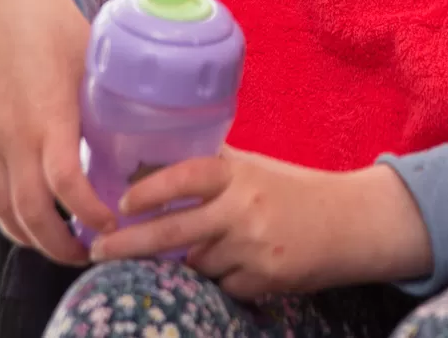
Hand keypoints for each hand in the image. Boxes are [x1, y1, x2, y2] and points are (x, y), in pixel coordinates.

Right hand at [0, 0, 116, 263]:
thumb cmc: (54, 22)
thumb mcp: (95, 54)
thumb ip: (117, 92)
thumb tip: (165, 111)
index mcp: (48, 114)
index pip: (67, 185)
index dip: (90, 213)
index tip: (114, 222)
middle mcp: (10, 134)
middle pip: (30, 214)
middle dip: (61, 245)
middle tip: (89, 251)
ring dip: (29, 235)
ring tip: (59, 240)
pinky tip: (19, 213)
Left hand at [90, 146, 432, 297]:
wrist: (349, 222)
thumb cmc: (296, 189)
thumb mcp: (256, 168)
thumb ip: (215, 167)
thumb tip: (161, 161)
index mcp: (239, 174)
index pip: (184, 177)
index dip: (149, 191)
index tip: (120, 204)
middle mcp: (242, 208)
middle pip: (173, 232)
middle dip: (129, 243)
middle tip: (98, 250)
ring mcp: (252, 247)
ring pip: (196, 264)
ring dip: (188, 263)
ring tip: (197, 252)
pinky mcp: (263, 279)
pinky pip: (222, 287)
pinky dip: (221, 280)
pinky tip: (237, 267)